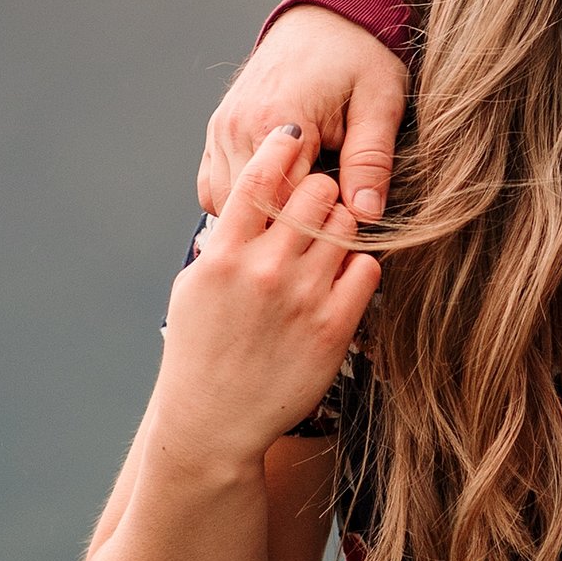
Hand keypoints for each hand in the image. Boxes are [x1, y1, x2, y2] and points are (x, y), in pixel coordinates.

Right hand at [157, 129, 380, 461]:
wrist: (214, 422)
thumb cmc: (198, 352)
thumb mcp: (194, 289)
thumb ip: (222, 241)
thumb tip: (244, 200)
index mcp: (224, 254)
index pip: (261, 176)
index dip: (282, 147)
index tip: (295, 139)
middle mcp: (264, 270)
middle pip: (314, 192)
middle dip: (320, 188)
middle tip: (320, 199)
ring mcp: (302, 298)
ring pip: (346, 224)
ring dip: (343, 222)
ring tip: (332, 237)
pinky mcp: (334, 327)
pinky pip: (367, 268)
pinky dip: (360, 264)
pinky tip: (344, 274)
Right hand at [198, 10, 412, 223]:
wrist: (326, 17)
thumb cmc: (359, 56)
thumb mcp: (379, 102)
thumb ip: (370, 160)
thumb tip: (366, 215)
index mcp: (276, 122)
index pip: (286, 206)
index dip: (317, 226)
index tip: (346, 225)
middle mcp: (237, 127)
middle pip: (251, 211)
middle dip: (286, 227)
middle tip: (325, 226)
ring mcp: (220, 129)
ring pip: (225, 204)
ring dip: (260, 217)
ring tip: (302, 213)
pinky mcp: (217, 130)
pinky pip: (212, 187)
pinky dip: (239, 203)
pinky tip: (276, 201)